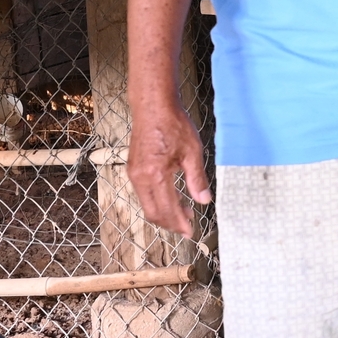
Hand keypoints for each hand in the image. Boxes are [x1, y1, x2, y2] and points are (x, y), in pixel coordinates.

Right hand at [127, 95, 211, 236]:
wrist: (153, 106)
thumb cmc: (173, 124)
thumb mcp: (192, 151)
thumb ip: (197, 179)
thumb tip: (204, 201)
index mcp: (156, 174)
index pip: (167, 209)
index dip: (180, 223)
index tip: (191, 231)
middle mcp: (141, 177)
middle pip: (153, 213)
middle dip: (170, 223)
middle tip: (188, 226)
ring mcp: (134, 173)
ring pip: (147, 205)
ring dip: (164, 213)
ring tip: (184, 212)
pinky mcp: (133, 169)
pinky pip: (143, 194)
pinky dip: (157, 201)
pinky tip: (171, 198)